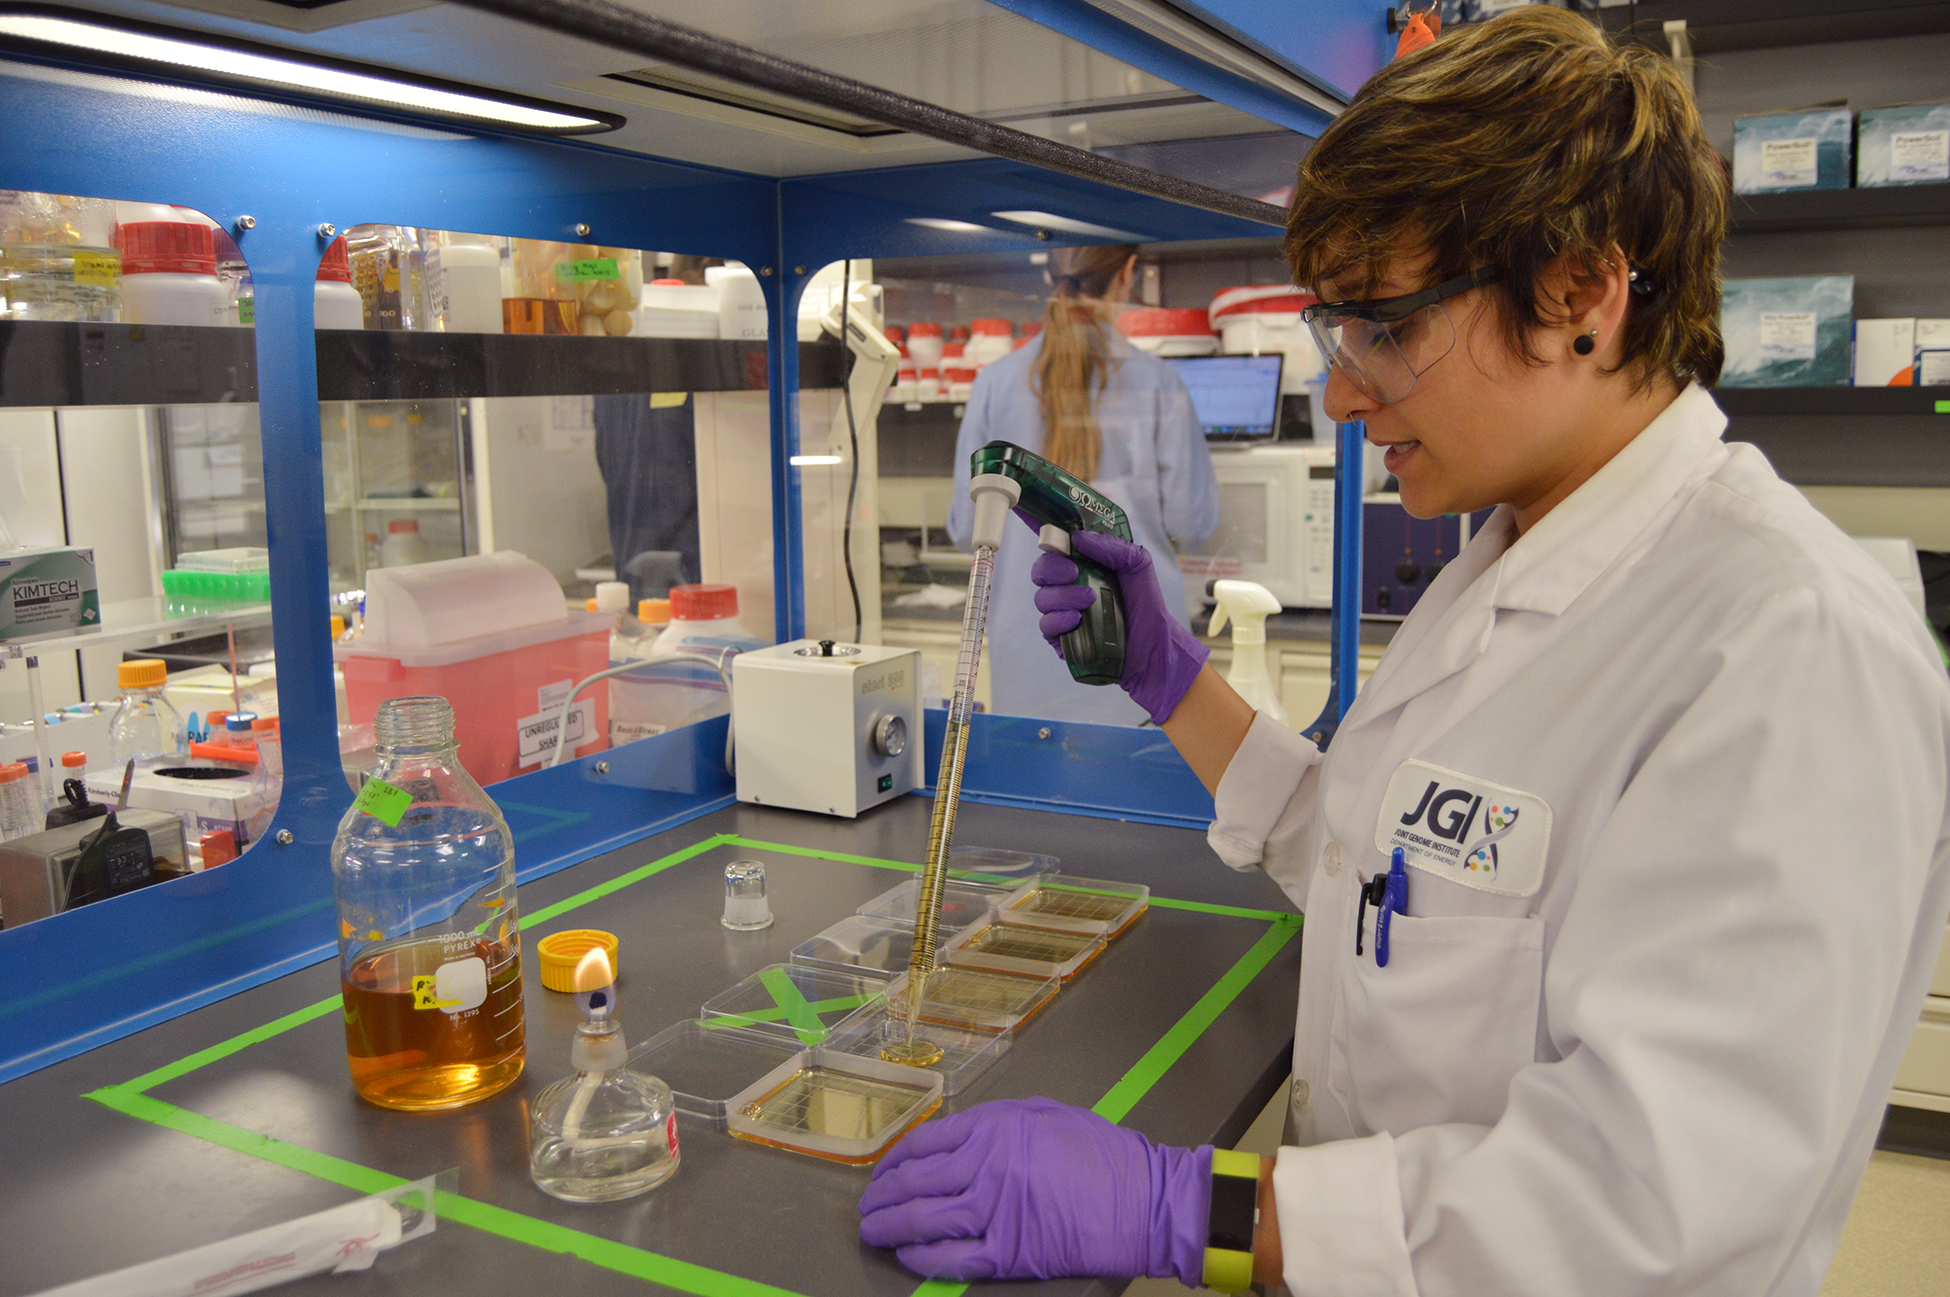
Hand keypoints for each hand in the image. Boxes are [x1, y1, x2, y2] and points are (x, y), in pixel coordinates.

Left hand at [858, 1098, 1209, 1282]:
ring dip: (889, 1227)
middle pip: (914, 1182)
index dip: (894, 1159)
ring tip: (872, 1232)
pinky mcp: (1006, 1253)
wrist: (1139, 1200)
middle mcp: (984, 1167)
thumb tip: (957, 1136)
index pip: (924, 1143)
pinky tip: (907, 1256)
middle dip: (882, 1196)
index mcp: (993, 1127)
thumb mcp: (1045, 1113)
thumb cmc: (1098, 1151)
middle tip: (867, 1206)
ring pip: (922, 1220)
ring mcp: (993, 1212)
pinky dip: (921, 1258)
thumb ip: (998, 1120)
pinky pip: (950, 1259)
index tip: (882, 1171)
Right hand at [1031, 531, 1208, 724]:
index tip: (1054, 538)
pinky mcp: (1063, 640)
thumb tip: (1079, 538)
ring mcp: (1063, 614)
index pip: (1054, 548)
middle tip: (1074, 572)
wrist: (1155, 646)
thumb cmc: (1146, 604)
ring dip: (1062, 595)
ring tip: (1089, 599)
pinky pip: (1046, 627)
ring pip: (1042, 599)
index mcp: (1082, 566)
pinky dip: (1058, 620)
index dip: (1045, 537)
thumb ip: (1114, 547)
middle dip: (1052, 568)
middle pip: (1041, 572)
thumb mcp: (1138, 565)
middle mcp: (1068, 588)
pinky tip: (1077, 619)